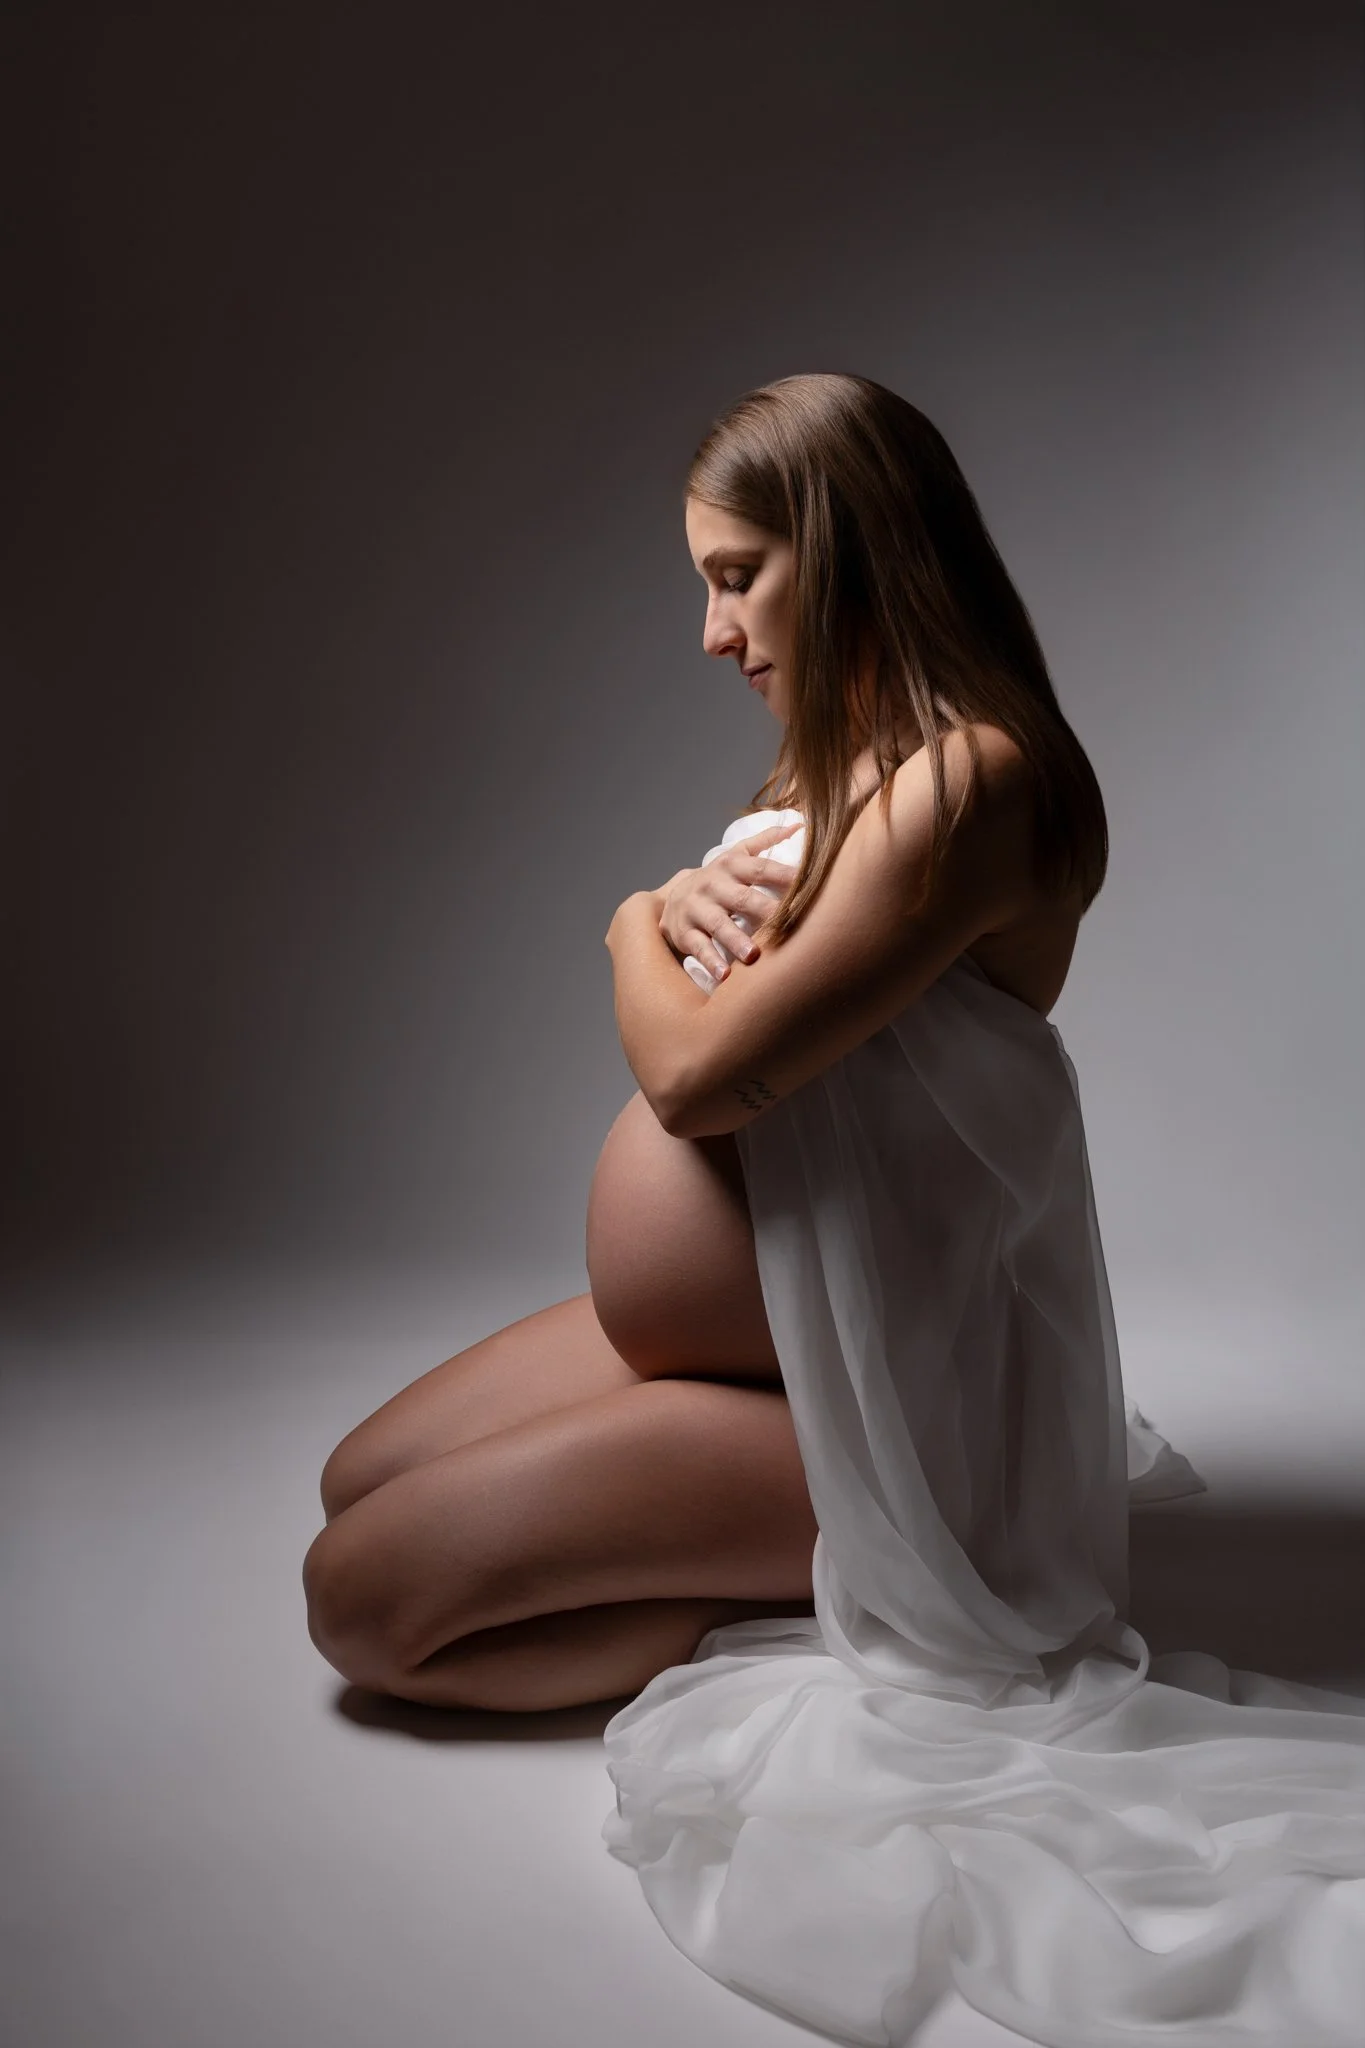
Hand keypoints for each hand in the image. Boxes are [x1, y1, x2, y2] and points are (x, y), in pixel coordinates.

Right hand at [656, 819, 802, 982]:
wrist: (672, 900)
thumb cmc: (717, 881)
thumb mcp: (735, 857)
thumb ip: (765, 842)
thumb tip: (799, 824)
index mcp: (730, 865)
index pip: (761, 868)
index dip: (784, 876)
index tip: (808, 885)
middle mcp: (712, 884)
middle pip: (742, 897)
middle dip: (765, 910)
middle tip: (788, 924)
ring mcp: (696, 909)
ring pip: (718, 924)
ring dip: (736, 939)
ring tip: (753, 955)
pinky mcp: (684, 933)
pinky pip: (698, 948)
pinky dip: (711, 961)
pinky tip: (725, 975)